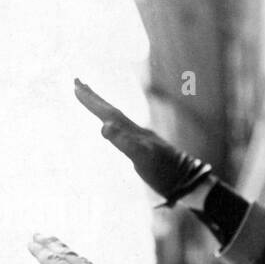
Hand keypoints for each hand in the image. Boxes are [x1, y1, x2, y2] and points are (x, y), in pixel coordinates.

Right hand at [74, 78, 211, 204]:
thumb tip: (104, 125)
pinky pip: (126, 132)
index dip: (92, 101)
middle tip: (77, 81)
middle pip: (112, 111)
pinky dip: (115, 126)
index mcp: (133, 132)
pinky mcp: (147, 149)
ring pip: (119, 119)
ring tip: (91, 98)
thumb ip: (124, 142)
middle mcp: (137, 132)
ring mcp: (143, 140)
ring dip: (103, 108)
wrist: (189, 182)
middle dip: (94, 97)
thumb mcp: (142, 158)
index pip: (109, 113)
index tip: (75, 85)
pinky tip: (114, 128)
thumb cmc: (165, 173)